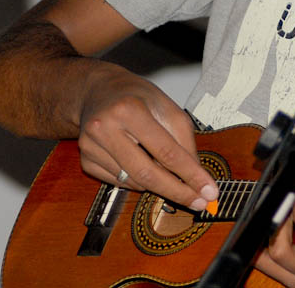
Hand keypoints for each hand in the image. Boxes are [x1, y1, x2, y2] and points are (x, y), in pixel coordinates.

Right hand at [77, 65, 217, 211]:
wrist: (98, 91)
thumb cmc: (137, 97)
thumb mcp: (168, 108)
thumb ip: (184, 141)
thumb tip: (196, 177)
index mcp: (129, 110)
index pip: (166, 151)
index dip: (190, 174)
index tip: (209, 191)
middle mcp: (105, 128)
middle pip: (147, 173)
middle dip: (177, 191)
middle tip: (199, 203)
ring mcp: (91, 146)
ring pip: (134, 181)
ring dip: (157, 184)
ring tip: (168, 172)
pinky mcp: (85, 160)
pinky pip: (119, 183)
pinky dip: (137, 180)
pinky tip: (141, 163)